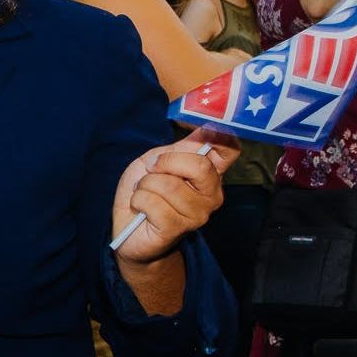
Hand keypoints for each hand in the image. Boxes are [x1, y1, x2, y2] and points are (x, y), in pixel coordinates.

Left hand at [111, 128, 233, 266]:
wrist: (127, 223)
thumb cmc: (145, 188)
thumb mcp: (158, 158)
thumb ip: (181, 147)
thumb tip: (207, 127)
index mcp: (210, 173)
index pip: (230, 150)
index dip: (219, 135)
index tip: (200, 132)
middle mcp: (211, 194)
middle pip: (200, 166)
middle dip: (167, 162)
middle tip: (152, 170)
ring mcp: (197, 214)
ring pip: (169, 186)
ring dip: (146, 184)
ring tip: (145, 192)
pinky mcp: (177, 229)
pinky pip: (153, 203)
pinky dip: (139, 200)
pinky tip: (141, 207)